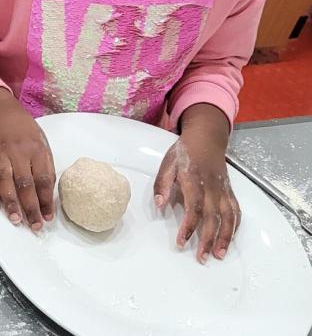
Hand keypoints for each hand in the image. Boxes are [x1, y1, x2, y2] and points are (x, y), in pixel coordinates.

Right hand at [0, 88, 55, 229]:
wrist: (0, 111)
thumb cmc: (24, 131)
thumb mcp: (41, 142)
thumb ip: (44, 166)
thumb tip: (47, 194)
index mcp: (37, 150)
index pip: (44, 179)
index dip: (46, 200)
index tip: (49, 217)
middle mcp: (19, 153)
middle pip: (26, 184)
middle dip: (31, 207)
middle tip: (35, 226)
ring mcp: (1, 154)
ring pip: (6, 182)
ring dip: (11, 203)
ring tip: (16, 220)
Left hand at [154, 104, 239, 262]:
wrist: (206, 139)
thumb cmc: (184, 153)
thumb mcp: (167, 163)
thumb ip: (162, 185)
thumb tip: (158, 205)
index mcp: (194, 179)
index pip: (194, 207)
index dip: (189, 226)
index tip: (181, 241)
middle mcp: (212, 187)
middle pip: (213, 217)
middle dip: (208, 239)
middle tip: (201, 257)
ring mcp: (223, 190)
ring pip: (229, 217)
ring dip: (225, 238)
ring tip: (219, 255)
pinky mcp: (230, 192)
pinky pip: (236, 212)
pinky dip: (235, 227)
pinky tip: (230, 240)